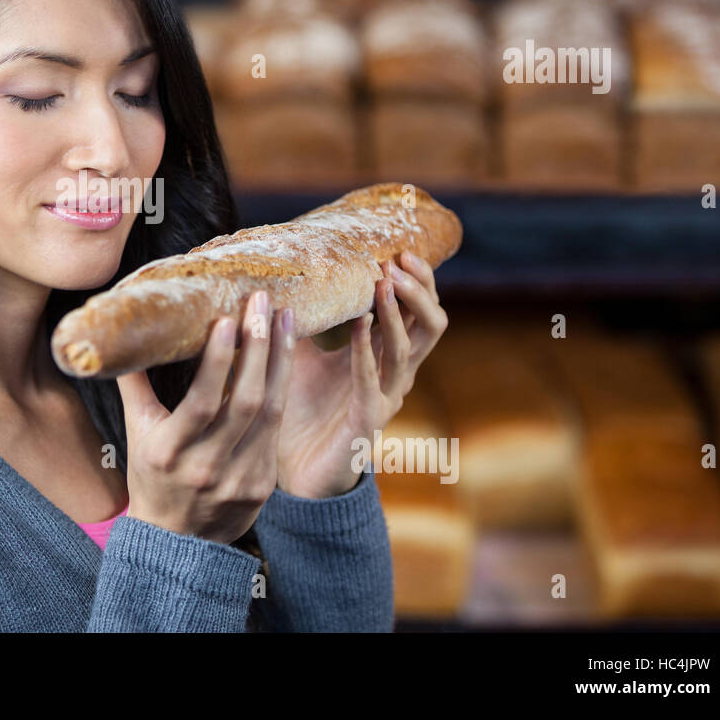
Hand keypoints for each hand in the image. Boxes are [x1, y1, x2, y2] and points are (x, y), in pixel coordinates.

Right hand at [116, 290, 294, 543]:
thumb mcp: (135, 432)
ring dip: (281, 361)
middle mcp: (206, 468)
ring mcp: (239, 479)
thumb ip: (134, 384)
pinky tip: (286, 357)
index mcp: (168, 452)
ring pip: (270, 412)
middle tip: (263, 303)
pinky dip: (284, 389)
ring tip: (284, 319)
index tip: (227, 319)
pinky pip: (277, 430)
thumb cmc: (151, 475)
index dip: (217, 361)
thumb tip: (123, 330)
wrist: (176, 542)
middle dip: (257, 347)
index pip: (201, 403)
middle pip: (244, 402)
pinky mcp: (263, 485)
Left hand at [274, 250, 448, 499]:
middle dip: (419, 290)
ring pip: (409, 349)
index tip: (399, 249)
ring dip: (396, 313)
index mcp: (388, 355)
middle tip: (397, 261)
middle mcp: (396, 374)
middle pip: (431, 324)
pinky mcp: (367, 420)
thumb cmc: (300, 408)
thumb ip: (307, 316)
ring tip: (383, 282)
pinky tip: (360, 324)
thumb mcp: (302, 351)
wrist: (293, 471)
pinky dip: (367, 348)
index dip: (419, 280)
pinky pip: (373, 380)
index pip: (421, 310)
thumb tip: (288, 271)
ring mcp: (386, 397)